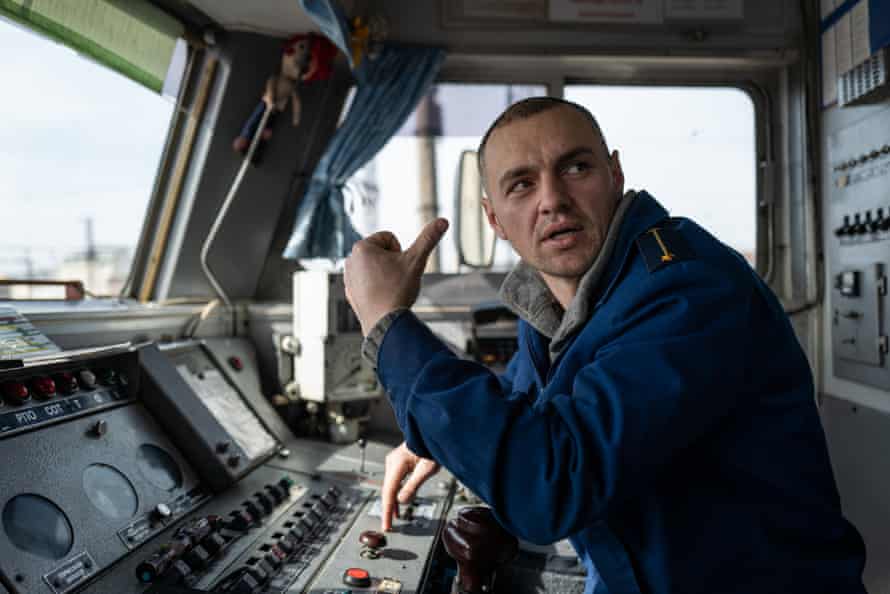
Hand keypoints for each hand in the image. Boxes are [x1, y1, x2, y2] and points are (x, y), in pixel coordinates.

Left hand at [344, 218, 447, 334]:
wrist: (385, 324)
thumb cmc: (397, 291)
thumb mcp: (416, 260)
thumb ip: (428, 238)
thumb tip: (443, 221)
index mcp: (361, 247)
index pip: (389, 238)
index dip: (400, 252)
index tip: (399, 268)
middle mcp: (350, 260)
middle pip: (382, 252)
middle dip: (392, 263)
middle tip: (395, 280)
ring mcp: (348, 278)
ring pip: (376, 268)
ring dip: (385, 275)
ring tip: (388, 290)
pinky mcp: (350, 293)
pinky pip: (369, 283)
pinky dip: (377, 288)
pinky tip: (382, 298)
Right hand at [381, 442, 439, 531]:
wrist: (432, 435)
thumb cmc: (432, 448)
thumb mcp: (426, 469)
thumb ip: (413, 486)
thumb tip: (401, 501)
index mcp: (397, 463)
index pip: (389, 492)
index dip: (387, 511)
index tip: (386, 525)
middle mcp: (392, 462)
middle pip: (387, 490)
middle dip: (388, 508)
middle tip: (388, 525)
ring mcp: (393, 461)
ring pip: (390, 486)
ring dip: (392, 501)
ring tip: (394, 517)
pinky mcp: (398, 462)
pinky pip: (394, 481)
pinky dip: (395, 493)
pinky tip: (398, 502)